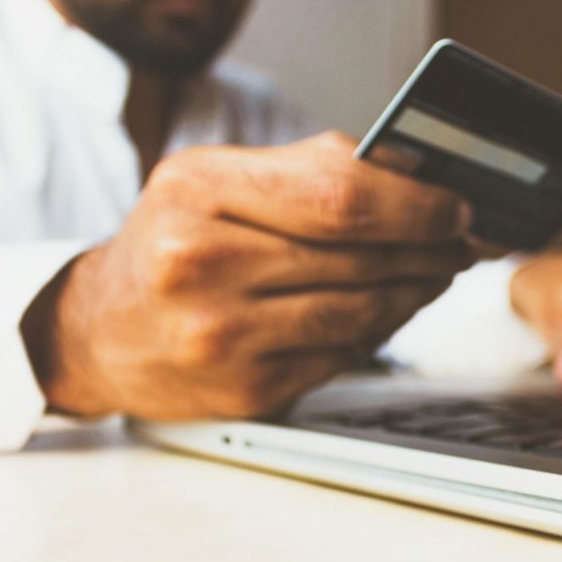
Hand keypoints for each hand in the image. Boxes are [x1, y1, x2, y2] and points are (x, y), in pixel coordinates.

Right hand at [21, 131, 474, 420]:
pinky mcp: (246, 390)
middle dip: (430, 249)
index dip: (417, 205)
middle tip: (462, 242)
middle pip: (360, 256)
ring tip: (436, 273)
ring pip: (362, 313)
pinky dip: (381, 330)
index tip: (456, 207)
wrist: (100, 331)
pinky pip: (344, 355)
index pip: (340, 196)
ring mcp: (222, 336)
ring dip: (416, 292)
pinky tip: (392, 309)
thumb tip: (416, 177)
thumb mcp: (217, 181)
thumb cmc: (171, 244)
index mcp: (198, 191)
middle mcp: (201, 264)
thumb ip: (310, 171)